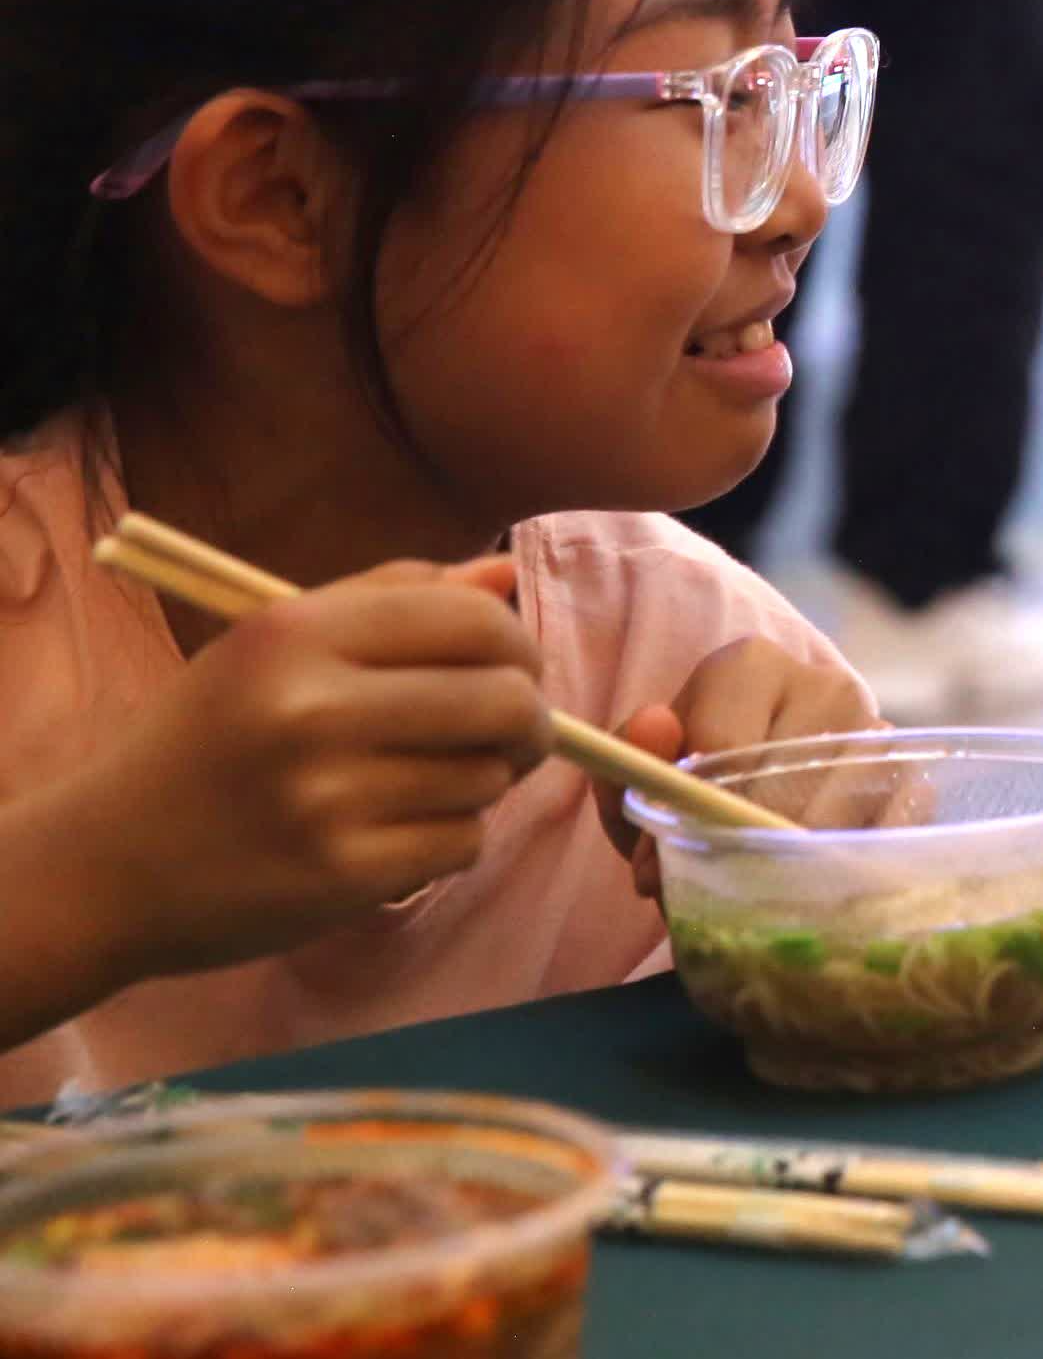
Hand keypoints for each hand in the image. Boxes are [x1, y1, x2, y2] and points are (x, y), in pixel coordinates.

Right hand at [77, 559, 548, 981]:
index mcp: (298, 634)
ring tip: (416, 786)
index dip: (518, 645)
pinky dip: (449, 841)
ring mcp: (328, 797)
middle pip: (507, 701)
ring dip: (478, 785)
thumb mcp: (274, 644)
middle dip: (529, 721)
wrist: (107, 864)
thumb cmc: (208, 741)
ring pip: (489, 778)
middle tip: (511, 736)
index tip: (514, 669)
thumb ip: (393, 599)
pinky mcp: (342, 874)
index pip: (475, 622)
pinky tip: (394, 835)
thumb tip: (503, 574)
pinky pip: (462, 842)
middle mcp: (313, 710)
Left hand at [595, 638, 881, 894]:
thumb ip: (629, 753)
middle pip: (785, 784)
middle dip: (740, 849)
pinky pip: (894, 830)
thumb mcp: (643, 776)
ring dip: (795, 868)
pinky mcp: (916, 779)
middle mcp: (827, 684)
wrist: (762, 791)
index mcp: (750, 665)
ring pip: (837, 816)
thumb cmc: (695, 786)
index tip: (656, 873)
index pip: (723, 747)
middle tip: (708, 896)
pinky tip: (819, 887)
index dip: (686, 818)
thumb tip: (656, 725)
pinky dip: (854, 868)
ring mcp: (879, 731)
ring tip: (760, 896)